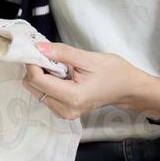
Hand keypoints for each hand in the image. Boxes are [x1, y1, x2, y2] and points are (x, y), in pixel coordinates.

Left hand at [22, 41, 159, 121]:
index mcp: (72, 97)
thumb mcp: (88, 58)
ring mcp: (64, 113)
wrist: (127, 88)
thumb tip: (39, 48)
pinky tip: (61, 74)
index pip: (37, 80)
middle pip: (34, 87)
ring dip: (42, 75)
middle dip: (36, 68)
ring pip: (37, 91)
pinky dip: (47, 82)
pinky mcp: (64, 111)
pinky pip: (45, 95)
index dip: (32, 62)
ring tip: (60, 65)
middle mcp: (65, 109)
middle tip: (50, 55)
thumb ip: (62, 52)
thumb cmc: (113, 73)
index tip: (37, 49)